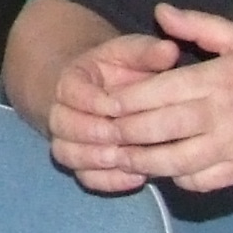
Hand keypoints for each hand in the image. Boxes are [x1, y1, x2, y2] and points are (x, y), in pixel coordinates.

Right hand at [41, 32, 182, 189]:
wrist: (108, 92)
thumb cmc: (123, 70)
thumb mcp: (133, 54)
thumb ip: (147, 52)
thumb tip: (170, 50)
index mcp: (71, 81)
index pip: (71, 92)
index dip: (93, 101)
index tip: (119, 105)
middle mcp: (62, 112)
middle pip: (64, 126)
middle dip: (94, 133)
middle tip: (123, 136)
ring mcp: (68, 141)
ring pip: (68, 154)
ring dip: (97, 159)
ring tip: (129, 159)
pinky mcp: (83, 164)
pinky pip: (86, 178)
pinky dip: (108, 181)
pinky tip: (137, 177)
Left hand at [90, 5, 232, 191]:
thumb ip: (199, 25)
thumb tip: (160, 11)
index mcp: (217, 80)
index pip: (158, 92)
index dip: (125, 100)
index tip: (104, 102)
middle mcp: (221, 115)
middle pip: (158, 129)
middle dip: (124, 133)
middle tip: (101, 133)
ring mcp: (231, 148)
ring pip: (173, 162)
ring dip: (142, 162)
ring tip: (122, 157)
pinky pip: (198, 182)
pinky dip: (177, 178)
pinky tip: (164, 169)